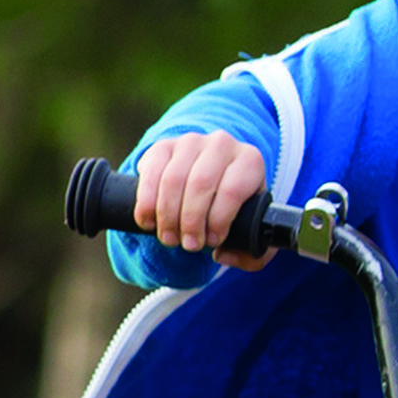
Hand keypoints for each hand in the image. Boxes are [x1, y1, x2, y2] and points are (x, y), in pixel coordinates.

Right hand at [131, 127, 275, 266]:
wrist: (211, 178)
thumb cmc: (233, 208)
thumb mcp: (251, 229)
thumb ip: (250, 253)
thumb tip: (223, 255)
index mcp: (249, 161)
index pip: (232, 189)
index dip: (219, 220)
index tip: (212, 242)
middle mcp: (222, 144)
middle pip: (200, 184)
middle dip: (191, 221)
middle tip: (188, 245)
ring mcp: (191, 142)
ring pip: (173, 180)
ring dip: (167, 216)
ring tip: (169, 238)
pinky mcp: (164, 146)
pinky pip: (151, 173)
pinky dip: (146, 203)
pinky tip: (148, 221)